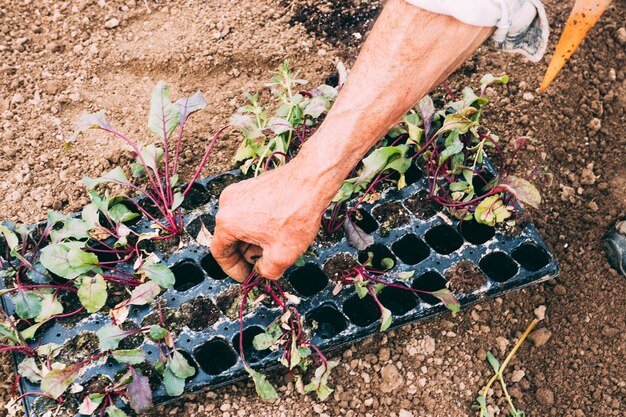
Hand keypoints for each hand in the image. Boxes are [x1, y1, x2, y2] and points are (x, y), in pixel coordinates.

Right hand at [211, 156, 333, 281]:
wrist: (311, 180)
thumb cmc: (296, 213)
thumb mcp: (282, 255)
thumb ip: (267, 271)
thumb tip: (262, 271)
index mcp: (227, 222)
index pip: (220, 253)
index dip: (233, 270)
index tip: (246, 276)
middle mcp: (228, 204)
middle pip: (230, 238)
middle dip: (247, 254)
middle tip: (264, 263)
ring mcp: (239, 192)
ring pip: (240, 225)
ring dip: (254, 239)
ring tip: (275, 245)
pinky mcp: (251, 186)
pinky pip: (249, 212)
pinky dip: (259, 224)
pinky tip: (278, 229)